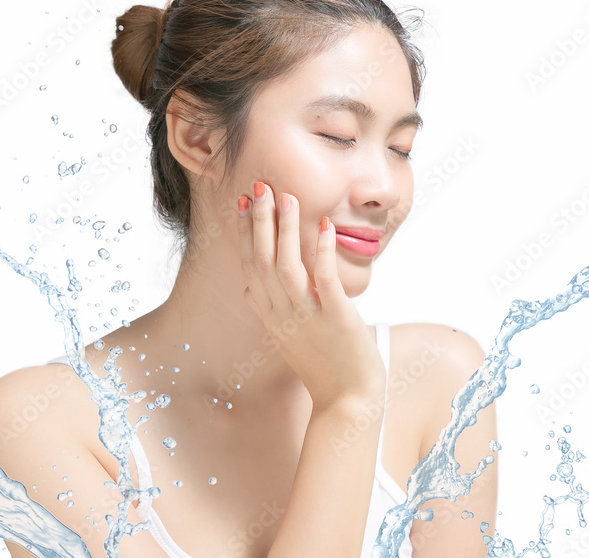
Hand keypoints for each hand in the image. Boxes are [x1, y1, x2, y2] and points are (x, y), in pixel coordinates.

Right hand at [237, 180, 385, 407]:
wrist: (346, 401)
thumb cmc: (322, 364)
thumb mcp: (287, 333)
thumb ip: (272, 306)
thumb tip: (252, 286)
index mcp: (268, 314)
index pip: (249, 264)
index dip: (246, 232)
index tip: (243, 203)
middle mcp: (281, 313)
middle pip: (262, 259)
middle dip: (260, 221)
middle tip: (259, 187)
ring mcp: (306, 316)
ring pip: (286, 266)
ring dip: (285, 230)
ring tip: (288, 196)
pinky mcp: (335, 318)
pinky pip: (324, 279)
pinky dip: (321, 251)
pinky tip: (324, 227)